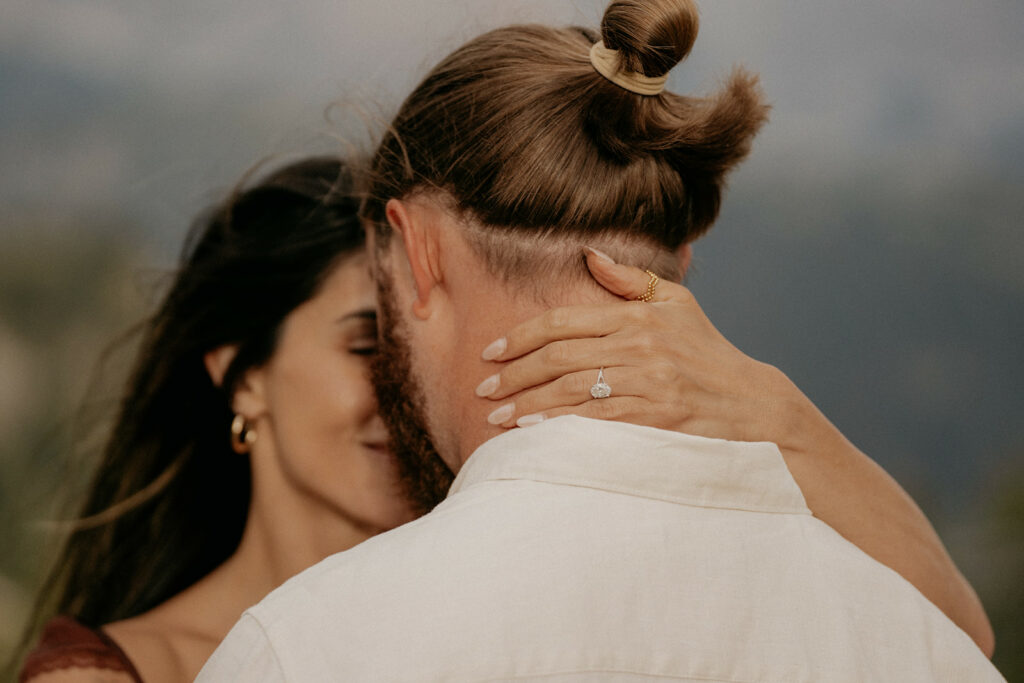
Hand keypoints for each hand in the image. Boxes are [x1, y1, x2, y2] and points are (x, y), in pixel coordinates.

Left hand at [478, 248, 993, 654]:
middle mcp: (639, 345)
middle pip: (557, 356)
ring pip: (569, 389)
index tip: (492, 352)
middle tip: (484, 388)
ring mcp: (646, 382)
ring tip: (496, 415)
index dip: (522, 336)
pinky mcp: (653, 417)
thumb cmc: (710, 356)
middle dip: (513, 373)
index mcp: (638, 316)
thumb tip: (589, 254)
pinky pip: (594, 420)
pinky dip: (558, 424)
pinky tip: (532, 430)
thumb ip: (631, 282)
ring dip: (526, 402)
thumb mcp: (678, 306)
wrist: (755, 407)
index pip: (564, 322)